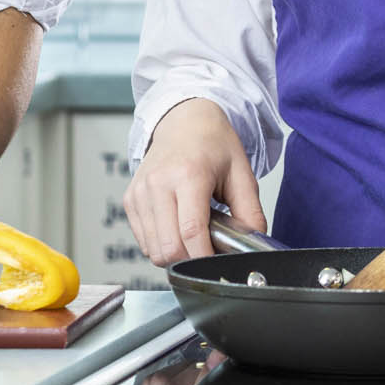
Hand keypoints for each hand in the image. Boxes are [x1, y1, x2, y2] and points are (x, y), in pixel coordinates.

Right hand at [124, 99, 265, 265]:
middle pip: (169, 248)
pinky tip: (175, 226)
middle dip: (190, 259)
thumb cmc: (212, 143)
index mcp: (189, 175)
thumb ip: (250, 211)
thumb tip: (254, 243)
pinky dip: (160, 244)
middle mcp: (159, 183)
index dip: (204, 257)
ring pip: (153, 250)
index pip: (191, 232)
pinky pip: (143, 241)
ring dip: (174, 253)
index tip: (217, 263)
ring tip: (191, 232)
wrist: (183, 120)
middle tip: (207, 248)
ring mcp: (140, 192)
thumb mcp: (241, 172)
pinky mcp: (129, 200)